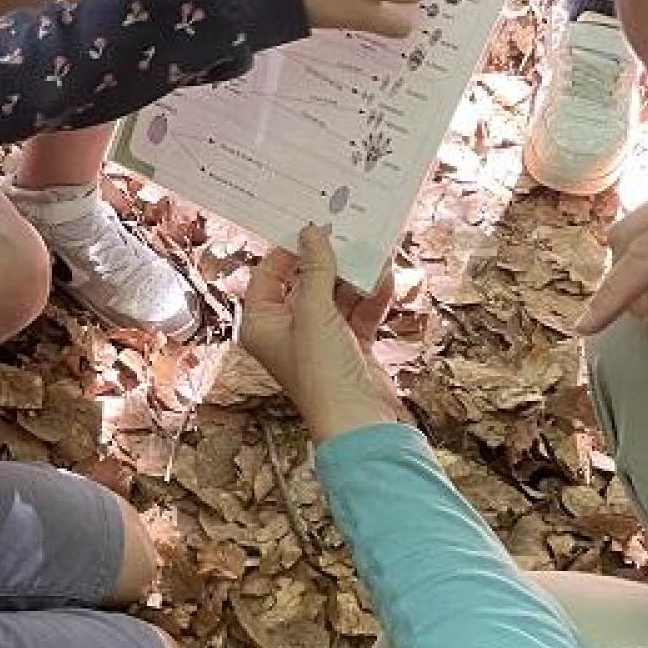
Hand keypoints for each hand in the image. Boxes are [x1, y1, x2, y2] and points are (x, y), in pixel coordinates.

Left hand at [240, 225, 408, 442]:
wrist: (359, 421)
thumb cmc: (323, 373)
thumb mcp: (315, 312)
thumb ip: (315, 269)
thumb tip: (311, 232)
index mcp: (261, 324)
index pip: (268, 275)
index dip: (288, 250)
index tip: (311, 225)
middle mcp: (286, 331)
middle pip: (305, 282)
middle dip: (329, 260)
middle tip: (348, 230)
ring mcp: (319, 339)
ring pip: (336, 295)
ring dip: (356, 276)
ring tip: (374, 251)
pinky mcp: (349, 347)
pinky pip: (359, 312)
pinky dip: (371, 297)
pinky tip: (386, 279)